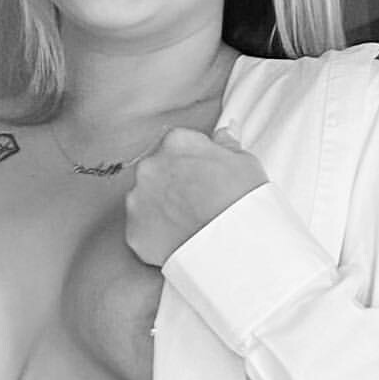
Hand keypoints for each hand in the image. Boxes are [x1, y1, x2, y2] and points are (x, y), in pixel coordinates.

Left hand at [124, 125, 267, 266]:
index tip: (202, 178)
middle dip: (172, 185)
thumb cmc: (242, 202)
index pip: (177, 145)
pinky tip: (177, 240)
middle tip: (196, 203)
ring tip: (187, 224)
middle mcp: (149, 167)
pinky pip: (141, 231)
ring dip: (160, 209)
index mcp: (176, 142)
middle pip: (156, 172)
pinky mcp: (134, 231)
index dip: (191, 163)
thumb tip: (222, 134)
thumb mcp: (245, 162)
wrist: (234, 245)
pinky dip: (155, 235)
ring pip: (145, 201)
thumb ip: (226, 145)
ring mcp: (137, 200)